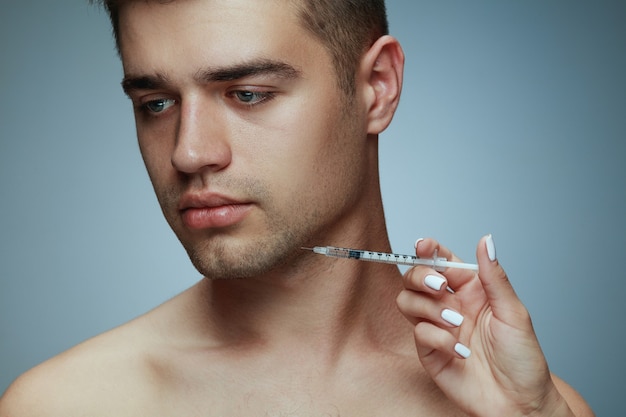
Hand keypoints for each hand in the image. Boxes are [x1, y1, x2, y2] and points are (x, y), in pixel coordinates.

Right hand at [396, 236, 573, 416]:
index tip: (424, 246)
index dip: (428, 250)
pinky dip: (438, 339)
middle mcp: (451, 305)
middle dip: (421, 277)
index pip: (442, 261)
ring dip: (428, 308)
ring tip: (455, 322)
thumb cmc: (523, 359)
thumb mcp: (514, 313)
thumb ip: (494, 276)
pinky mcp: (429, 351)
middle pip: (415, 277)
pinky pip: (418, 333)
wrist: (519, 403)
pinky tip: (460, 351)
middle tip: (440, 287)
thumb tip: (486, 241)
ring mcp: (437, 327)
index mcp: (472, 290)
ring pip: (408, 301)